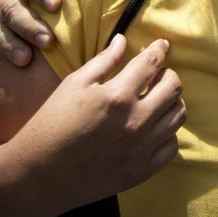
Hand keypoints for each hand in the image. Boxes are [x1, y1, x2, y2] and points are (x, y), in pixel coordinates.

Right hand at [5, 35, 185, 212]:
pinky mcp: (141, 171)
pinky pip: (171, 145)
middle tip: (157, 74)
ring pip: (178, 115)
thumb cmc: (51, 124)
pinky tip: (153, 126)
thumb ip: (104, 60)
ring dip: (171, 101)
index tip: (162, 45)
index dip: (159, 50)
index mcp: (117, 96)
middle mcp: (135, 122)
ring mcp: (141, 149)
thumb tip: (123, 40)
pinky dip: (167, 131)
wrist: (39, 175)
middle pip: (174, 88)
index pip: (151, 63)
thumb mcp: (74, 84)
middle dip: (168, 74)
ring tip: (156, 98)